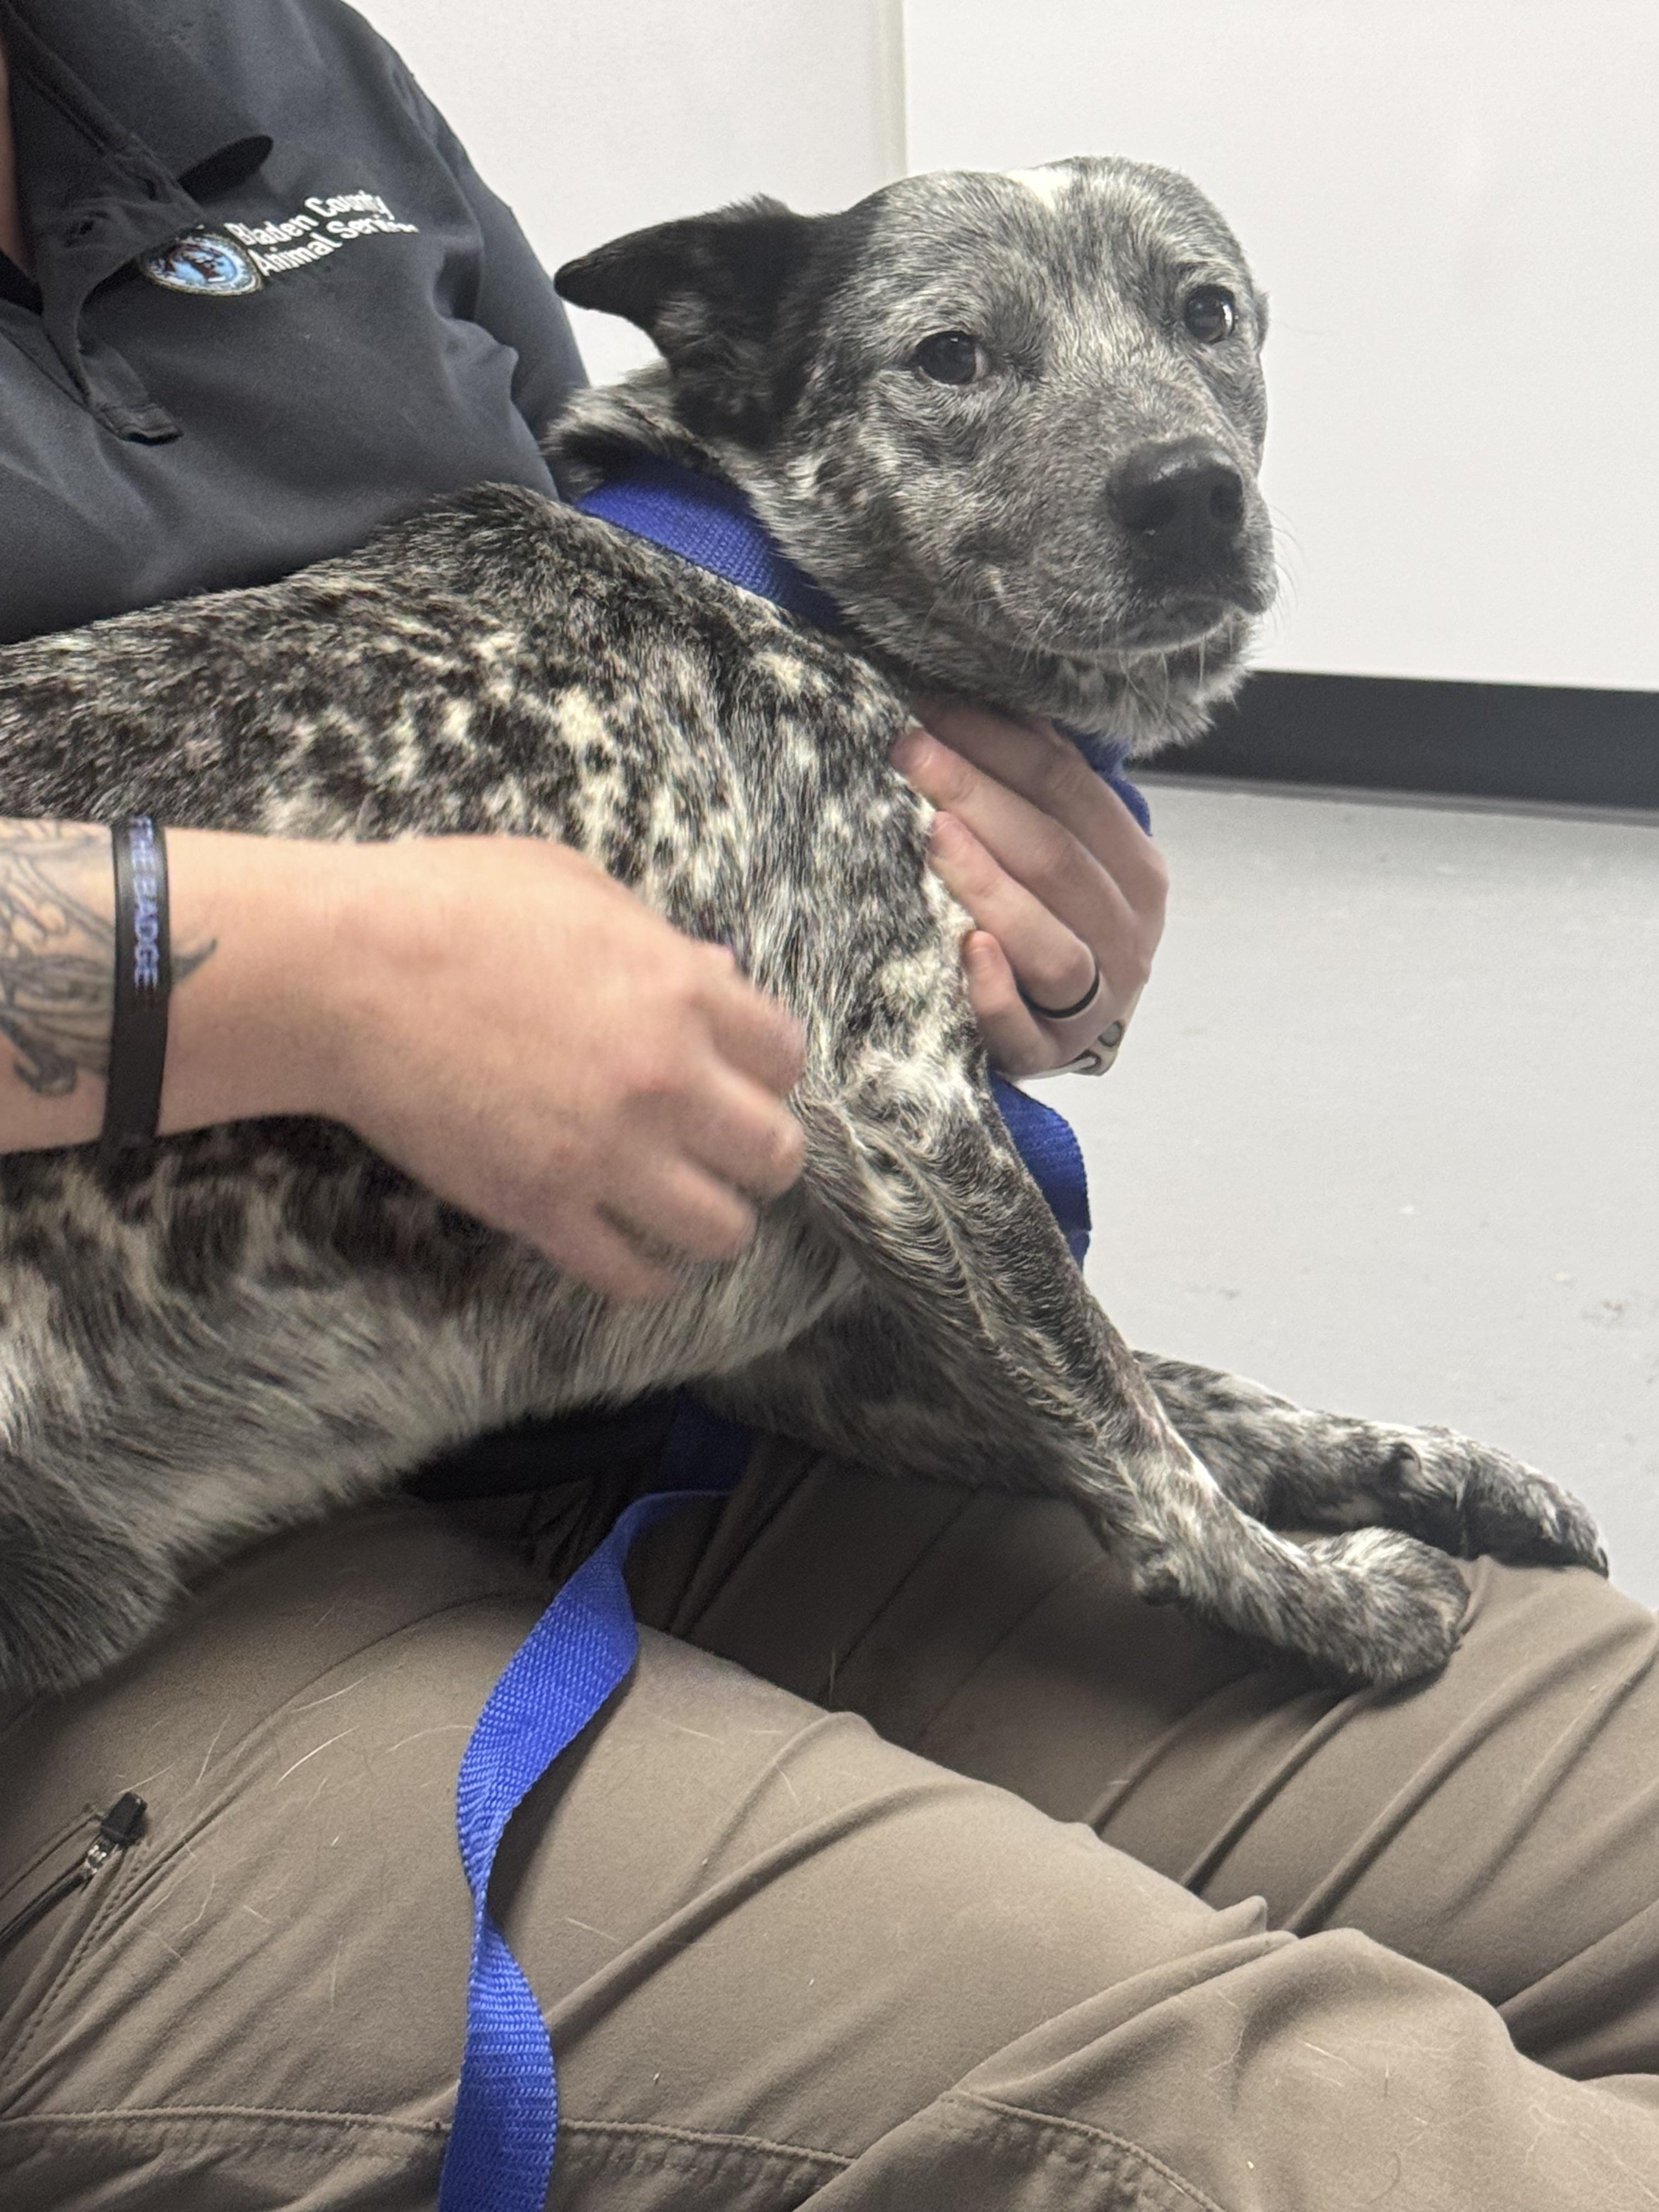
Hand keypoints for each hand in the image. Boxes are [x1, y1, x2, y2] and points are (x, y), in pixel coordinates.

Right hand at [297, 837, 805, 1300]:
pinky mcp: (542, 1206)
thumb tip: (721, 967)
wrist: (345, 971)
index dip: (767, 1071)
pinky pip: (631, 1274)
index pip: (785, 1058)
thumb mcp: (574, 885)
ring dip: (714, 1223)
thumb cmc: (449, 904)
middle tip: (728, 1154)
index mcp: (681, 990)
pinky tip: (636, 1255)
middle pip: (775, 1154)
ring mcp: (606, 1151)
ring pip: (721, 1229)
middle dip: (761, 1157)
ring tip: (686, 1209)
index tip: (741, 1078)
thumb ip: (658, 937)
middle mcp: (664, 1079)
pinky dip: (645, 1275)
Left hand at [890, 701, 1167, 1077]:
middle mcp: (1128, 933)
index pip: (1069, 789)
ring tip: (934, 834)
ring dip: (990, 885)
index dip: (999, 743)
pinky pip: (1023, 1025)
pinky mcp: (1048, 1054)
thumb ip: (1040, 787)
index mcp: (1135, 869)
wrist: (1058, 1028)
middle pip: (1053, 855)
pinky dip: (996, 989)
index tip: (931, 707)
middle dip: (977, 794)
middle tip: (909, 750)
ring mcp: (1094, 1001)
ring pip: (1049, 939)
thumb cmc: (1048, 922)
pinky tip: (966, 950)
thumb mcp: (1061, 851)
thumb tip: (990, 694)